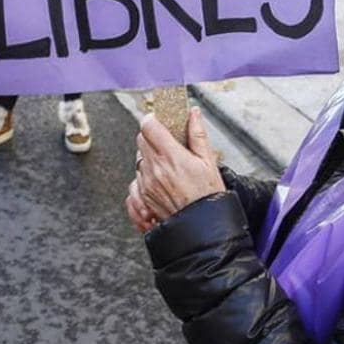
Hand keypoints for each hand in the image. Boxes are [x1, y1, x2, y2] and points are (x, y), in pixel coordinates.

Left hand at [129, 107, 222, 230]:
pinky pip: (134, 179)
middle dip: (151, 136)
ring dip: (149, 157)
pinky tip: (157, 179)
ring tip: (167, 165)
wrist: (202, 229)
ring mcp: (146, 183)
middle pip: (141, 139)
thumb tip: (193, 113)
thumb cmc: (208, 196)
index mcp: (171, 156)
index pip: (149, 126)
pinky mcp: (143, 197)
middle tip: (166, 142)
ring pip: (138, 159)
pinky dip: (143, 177)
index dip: (152, 119)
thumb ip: (198, 134)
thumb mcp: (209, 162)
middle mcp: (155, 169)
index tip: (160, 120)